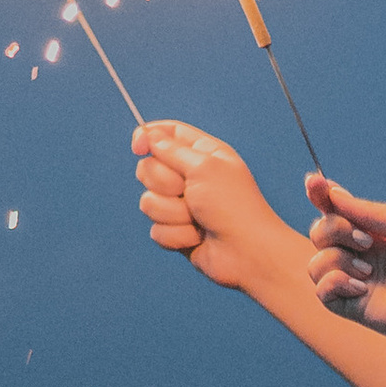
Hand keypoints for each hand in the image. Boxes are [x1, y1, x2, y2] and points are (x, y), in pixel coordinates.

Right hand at [132, 119, 293, 291]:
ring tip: (197, 219)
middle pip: (148, 168)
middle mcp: (191, 177)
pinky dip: (176, 235)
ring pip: (148, 202)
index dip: (147, 136)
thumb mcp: (204, 166)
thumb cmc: (234, 206)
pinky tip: (197, 238)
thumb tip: (150, 135)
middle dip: (164, 183)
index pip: (166, 134)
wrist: (247, 252)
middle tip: (188, 191)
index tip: (138, 147)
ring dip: (172, 213)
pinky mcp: (177, 232)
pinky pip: (156, 230)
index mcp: (202, 154)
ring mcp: (182, 206)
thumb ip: (172, 149)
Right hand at [304, 175, 385, 372]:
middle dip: (335, 228)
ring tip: (369, 271)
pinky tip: (362, 287)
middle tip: (368, 241)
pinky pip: (321, 289)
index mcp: (372, 231)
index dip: (320, 195)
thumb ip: (369, 211)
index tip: (314, 182)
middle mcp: (359, 254)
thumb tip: (333, 193)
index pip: (335, 210)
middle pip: (319, 231)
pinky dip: (334, 282)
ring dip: (338, 258)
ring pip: (316, 261)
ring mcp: (355, 280)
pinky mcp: (352, 306)